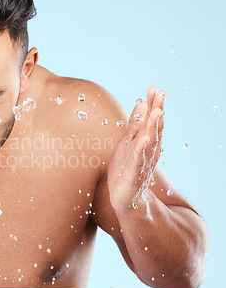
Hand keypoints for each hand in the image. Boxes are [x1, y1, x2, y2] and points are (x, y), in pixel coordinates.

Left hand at [107, 86, 164, 210]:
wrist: (125, 199)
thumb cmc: (125, 169)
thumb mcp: (128, 142)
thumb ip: (135, 125)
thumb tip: (142, 102)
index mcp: (146, 142)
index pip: (151, 120)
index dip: (154, 105)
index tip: (155, 88)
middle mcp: (148, 151)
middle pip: (154, 128)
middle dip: (157, 110)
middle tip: (161, 93)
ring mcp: (142, 162)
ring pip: (149, 142)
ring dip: (153, 126)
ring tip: (157, 111)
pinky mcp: (134, 175)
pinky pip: (138, 161)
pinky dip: (141, 150)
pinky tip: (144, 139)